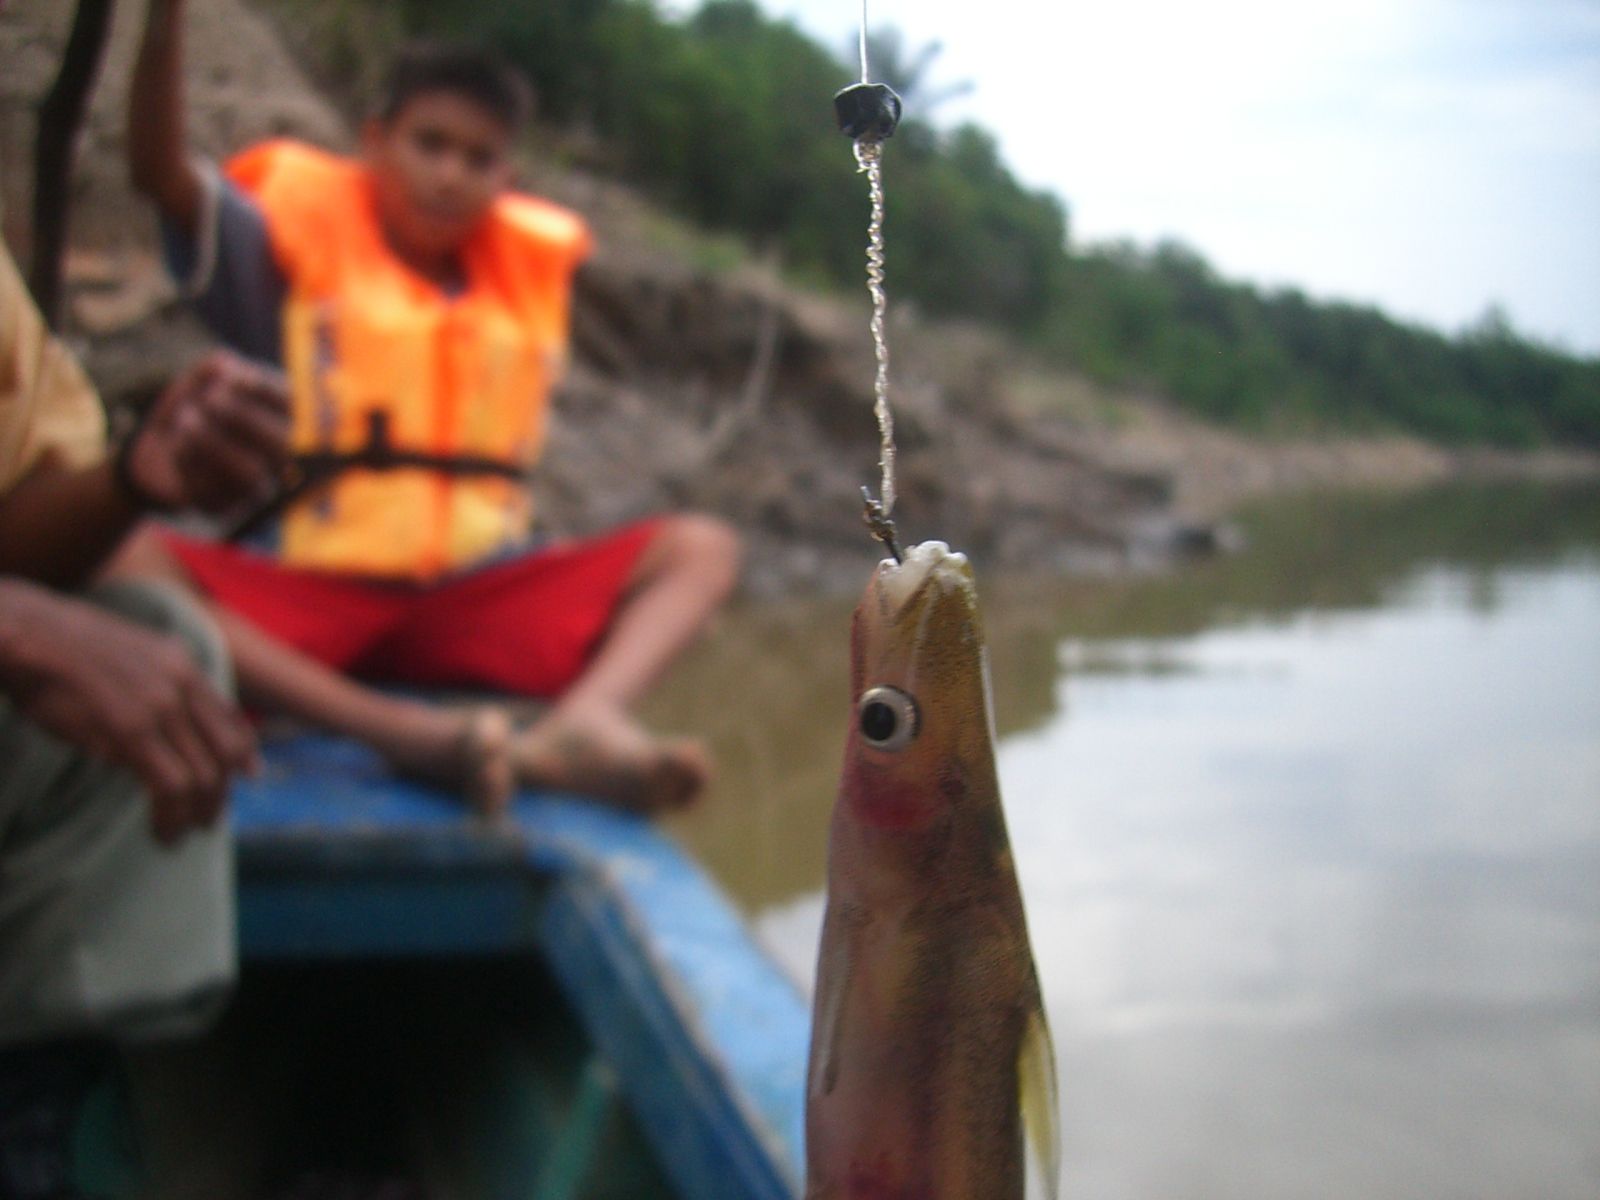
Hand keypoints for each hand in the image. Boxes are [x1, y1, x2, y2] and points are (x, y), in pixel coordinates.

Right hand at [0, 580, 258, 842]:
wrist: (27, 632)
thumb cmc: (58, 648)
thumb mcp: (123, 658)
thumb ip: (151, 687)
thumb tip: (149, 735)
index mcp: (181, 663)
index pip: (230, 715)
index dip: (243, 750)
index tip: (246, 774)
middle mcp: (182, 683)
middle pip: (226, 751)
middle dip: (220, 793)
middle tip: (207, 820)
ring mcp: (161, 705)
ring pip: (204, 775)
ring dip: (196, 813)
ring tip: (179, 834)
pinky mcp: (133, 730)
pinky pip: (172, 784)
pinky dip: (173, 816)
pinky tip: (162, 831)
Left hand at [123, 350, 290, 514]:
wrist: (159, 449)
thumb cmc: (191, 408)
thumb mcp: (198, 383)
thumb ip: (211, 371)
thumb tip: (225, 365)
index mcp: (286, 422)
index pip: (296, 410)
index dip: (270, 394)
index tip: (237, 377)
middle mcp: (280, 460)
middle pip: (282, 447)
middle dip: (245, 419)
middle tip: (212, 400)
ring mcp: (254, 488)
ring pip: (250, 473)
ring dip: (215, 443)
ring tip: (186, 419)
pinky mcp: (224, 507)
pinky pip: (213, 489)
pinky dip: (192, 461)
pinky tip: (178, 443)